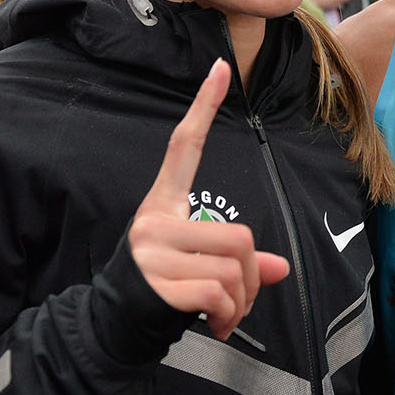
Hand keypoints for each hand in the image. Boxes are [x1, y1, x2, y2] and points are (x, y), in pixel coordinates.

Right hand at [128, 59, 289, 339]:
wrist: (115, 327)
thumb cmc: (161, 290)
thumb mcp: (197, 265)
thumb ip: (237, 261)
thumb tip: (279, 269)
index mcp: (163, 205)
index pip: (184, 146)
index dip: (203, 106)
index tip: (222, 67)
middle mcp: (154, 221)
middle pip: (241, 237)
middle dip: (253, 276)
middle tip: (241, 299)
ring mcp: (153, 252)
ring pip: (235, 267)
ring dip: (243, 301)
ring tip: (226, 315)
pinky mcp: (157, 283)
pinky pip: (220, 292)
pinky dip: (229, 315)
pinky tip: (217, 325)